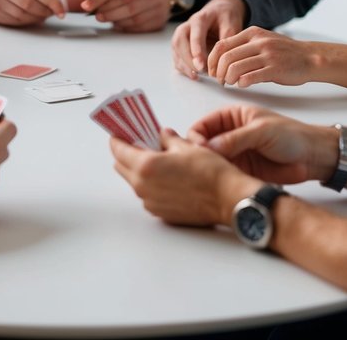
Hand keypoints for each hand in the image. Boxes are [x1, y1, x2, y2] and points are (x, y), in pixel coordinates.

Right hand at [0, 0, 63, 26]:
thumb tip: (58, 3)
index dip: (51, 1)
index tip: (61, 11)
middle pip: (28, 3)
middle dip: (44, 11)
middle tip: (52, 13)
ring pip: (22, 15)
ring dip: (37, 18)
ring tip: (42, 15)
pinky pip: (15, 21)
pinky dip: (27, 21)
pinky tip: (31, 17)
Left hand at [85, 0, 170, 32]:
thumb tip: (91, 1)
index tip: (86, 5)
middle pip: (125, 3)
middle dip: (106, 10)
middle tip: (95, 14)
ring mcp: (160, 6)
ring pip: (132, 17)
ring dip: (114, 19)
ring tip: (104, 18)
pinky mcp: (160, 20)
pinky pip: (139, 26)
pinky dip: (125, 27)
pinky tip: (117, 24)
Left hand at [110, 130, 257, 226]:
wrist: (228, 199)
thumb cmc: (211, 173)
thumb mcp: (187, 146)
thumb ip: (168, 140)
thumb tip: (162, 135)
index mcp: (146, 166)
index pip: (118, 150)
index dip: (118, 138)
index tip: (120, 132)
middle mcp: (143, 187)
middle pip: (121, 166)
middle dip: (127, 154)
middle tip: (141, 144)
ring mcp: (151, 202)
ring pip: (135, 182)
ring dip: (140, 170)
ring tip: (159, 161)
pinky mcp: (161, 213)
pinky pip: (148, 195)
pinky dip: (151, 185)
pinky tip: (168, 178)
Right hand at [172, 0, 247, 77]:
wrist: (219, 11)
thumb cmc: (225, 17)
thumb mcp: (231, 23)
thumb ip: (228, 37)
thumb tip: (224, 56)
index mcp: (200, 19)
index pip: (194, 34)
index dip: (196, 49)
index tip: (201, 64)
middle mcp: (187, 26)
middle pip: (180, 42)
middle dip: (188, 59)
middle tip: (199, 71)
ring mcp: (181, 36)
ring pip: (176, 50)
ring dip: (184, 65)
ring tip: (197, 76)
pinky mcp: (181, 45)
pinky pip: (177, 57)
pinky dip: (183, 67)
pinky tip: (193, 75)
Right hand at [187, 105, 332, 185]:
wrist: (313, 157)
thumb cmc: (292, 136)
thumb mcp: (261, 131)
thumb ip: (235, 138)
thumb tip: (209, 146)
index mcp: (231, 117)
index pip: (202, 126)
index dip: (196, 137)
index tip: (198, 150)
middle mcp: (229, 134)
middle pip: (203, 144)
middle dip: (199, 155)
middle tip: (201, 166)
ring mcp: (234, 154)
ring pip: (211, 161)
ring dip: (208, 168)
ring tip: (209, 176)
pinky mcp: (241, 170)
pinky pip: (223, 174)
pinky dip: (219, 179)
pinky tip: (220, 183)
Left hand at [207, 26, 319, 86]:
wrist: (310, 57)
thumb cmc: (284, 53)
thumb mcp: (263, 41)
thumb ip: (244, 47)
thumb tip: (220, 61)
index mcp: (252, 33)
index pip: (222, 45)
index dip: (212, 60)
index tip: (212, 71)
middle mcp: (259, 42)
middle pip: (226, 57)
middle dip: (218, 72)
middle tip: (219, 80)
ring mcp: (268, 55)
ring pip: (235, 68)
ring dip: (228, 79)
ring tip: (230, 83)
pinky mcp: (275, 69)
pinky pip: (251, 77)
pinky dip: (241, 83)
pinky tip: (243, 85)